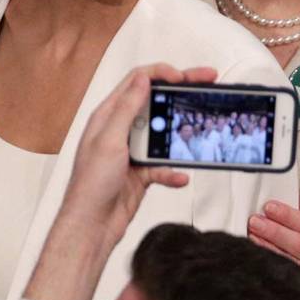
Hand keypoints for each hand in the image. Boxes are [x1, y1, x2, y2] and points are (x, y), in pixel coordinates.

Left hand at [24, 65, 217, 299]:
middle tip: (208, 83)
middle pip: (156, 102)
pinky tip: (180, 176)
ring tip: (199, 131)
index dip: (162, 73)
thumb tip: (143, 78)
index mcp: (108, 115)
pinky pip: (163, 166)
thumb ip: (126, 108)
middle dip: (181, 93)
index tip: (185, 76)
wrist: (91, 226)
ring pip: (163, 135)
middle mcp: (120, 129)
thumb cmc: (90, 184)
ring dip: (179, 136)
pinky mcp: (141, 172)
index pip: (137, 81)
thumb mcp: (108, 140)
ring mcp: (132, 151)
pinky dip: (173, 170)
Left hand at [249, 198, 299, 292]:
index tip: (268, 207)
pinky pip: (286, 277)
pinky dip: (269, 265)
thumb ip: (296, 218)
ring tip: (252, 236)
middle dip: (274, 230)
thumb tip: (291, 194)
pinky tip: (257, 257)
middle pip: (299, 243)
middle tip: (255, 221)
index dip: (286, 214)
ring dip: (268, 246)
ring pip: (290, 260)